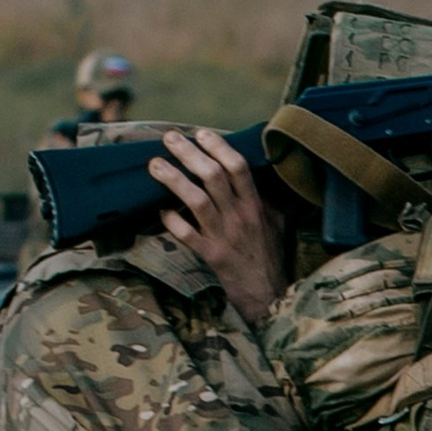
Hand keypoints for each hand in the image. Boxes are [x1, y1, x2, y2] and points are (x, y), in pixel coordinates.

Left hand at [152, 128, 289, 327]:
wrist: (271, 297)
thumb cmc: (272, 258)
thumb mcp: (277, 224)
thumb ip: (267, 200)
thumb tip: (259, 178)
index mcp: (256, 206)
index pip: (239, 167)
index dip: (219, 147)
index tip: (201, 133)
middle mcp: (240, 217)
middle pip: (213, 177)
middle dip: (189, 154)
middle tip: (169, 139)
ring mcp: (225, 237)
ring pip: (197, 201)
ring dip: (174, 180)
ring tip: (154, 164)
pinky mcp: (213, 257)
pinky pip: (188, 236)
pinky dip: (173, 222)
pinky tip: (160, 211)